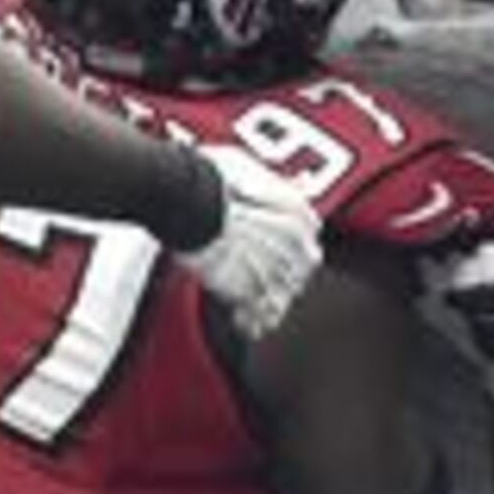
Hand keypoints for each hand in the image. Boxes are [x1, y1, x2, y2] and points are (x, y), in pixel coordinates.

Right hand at [175, 145, 327, 341]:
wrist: (186, 194)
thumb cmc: (210, 174)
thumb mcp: (250, 168)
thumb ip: (269, 186)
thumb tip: (278, 183)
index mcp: (301, 214)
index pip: (307, 242)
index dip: (290, 250)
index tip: (275, 254)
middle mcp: (296, 245)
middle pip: (297, 274)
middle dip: (282, 278)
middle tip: (261, 282)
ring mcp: (273, 270)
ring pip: (279, 298)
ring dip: (268, 304)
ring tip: (253, 311)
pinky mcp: (246, 291)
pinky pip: (257, 316)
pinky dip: (251, 322)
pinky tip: (245, 325)